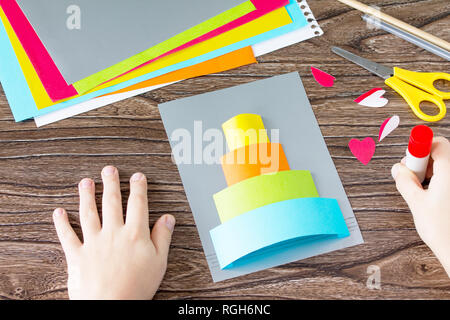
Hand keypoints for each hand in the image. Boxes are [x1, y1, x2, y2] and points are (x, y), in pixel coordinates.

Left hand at [52, 166, 175, 299]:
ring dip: (87, 196)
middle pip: (111, 202)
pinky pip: (67, 236)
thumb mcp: (159, 262)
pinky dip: (62, 224)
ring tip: (86, 182)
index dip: (138, 188)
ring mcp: (93, 242)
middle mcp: (113, 233)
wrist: (111, 305)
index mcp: (134, 234)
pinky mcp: (77, 255)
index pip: (137, 204)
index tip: (137, 177)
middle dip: (110, 183)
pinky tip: (59, 212)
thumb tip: (168, 219)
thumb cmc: (137, 287)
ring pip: (89, 213)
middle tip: (109, 170)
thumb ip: (163, 237)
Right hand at [392, 137, 449, 276]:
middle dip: (424, 161)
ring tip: (422, 190)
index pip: (438, 143)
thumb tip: (398, 170)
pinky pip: (449, 179)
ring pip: (446, 166)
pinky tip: (432, 196)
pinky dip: (440, 182)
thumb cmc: (445, 231)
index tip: (410, 157)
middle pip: (442, 153)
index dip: (421, 146)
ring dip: (432, 172)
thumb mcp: (417, 204)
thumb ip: (405, 182)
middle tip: (413, 177)